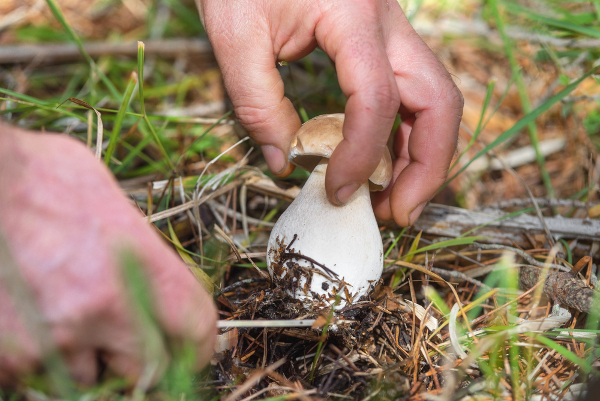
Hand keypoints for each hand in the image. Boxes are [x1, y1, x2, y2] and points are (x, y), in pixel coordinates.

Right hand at [0, 125, 216, 384]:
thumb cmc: (41, 175)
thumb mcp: (110, 199)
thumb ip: (140, 249)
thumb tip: (156, 275)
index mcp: (142, 265)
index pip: (195, 327)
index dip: (198, 343)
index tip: (192, 347)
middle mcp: (105, 310)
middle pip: (148, 368)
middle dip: (138, 358)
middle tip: (123, 340)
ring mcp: (54, 339)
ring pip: (87, 378)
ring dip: (83, 359)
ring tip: (63, 318)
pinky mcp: (9, 357)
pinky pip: (36, 376)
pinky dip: (38, 358)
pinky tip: (29, 321)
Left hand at [196, 0, 462, 225]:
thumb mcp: (234, 36)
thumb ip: (257, 103)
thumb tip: (285, 163)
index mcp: (354, 15)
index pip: (377, 98)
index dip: (361, 156)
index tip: (338, 192)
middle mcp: (389, 23)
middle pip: (439, 100)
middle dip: (428, 166)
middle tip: (398, 214)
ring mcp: (392, 31)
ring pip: (436, 99)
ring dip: (423, 157)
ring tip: (393, 201)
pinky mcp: (382, 42)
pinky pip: (412, 94)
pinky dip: (405, 136)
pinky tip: (382, 165)